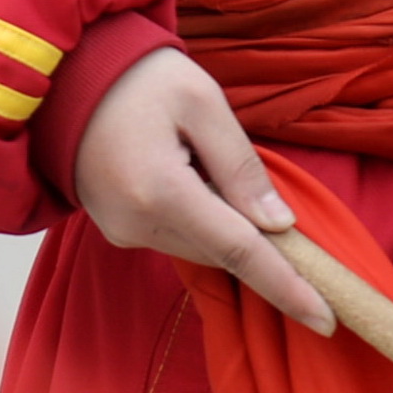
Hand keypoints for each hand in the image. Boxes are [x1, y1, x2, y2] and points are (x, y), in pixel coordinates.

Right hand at [71, 47, 329, 332]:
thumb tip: (279, 225)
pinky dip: (199, 217)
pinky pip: (175, 235)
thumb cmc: (138, 76)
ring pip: (200, 247)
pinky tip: (189, 172)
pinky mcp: (115, 228)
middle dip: (256, 238)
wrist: (65, 74)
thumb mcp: (201, 102)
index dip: (287, 286)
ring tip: (205, 159)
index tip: (327, 318)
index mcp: (161, 192)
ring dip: (224, 223)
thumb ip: (241, 165)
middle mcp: (137, 225)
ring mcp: (121, 231)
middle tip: (267, 193)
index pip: (240, 252)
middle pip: (222, 252)